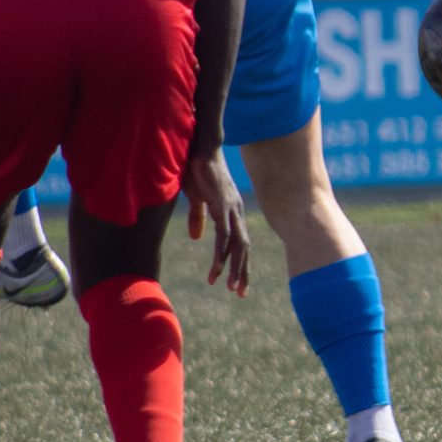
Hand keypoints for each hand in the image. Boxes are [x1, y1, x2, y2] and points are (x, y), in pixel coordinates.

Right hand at [184, 144, 251, 294]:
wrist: (200, 148)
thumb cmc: (198, 170)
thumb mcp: (197, 198)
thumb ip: (198, 217)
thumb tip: (197, 237)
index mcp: (232, 212)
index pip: (240, 243)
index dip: (240, 263)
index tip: (238, 283)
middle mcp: (237, 213)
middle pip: (244, 248)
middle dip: (242, 272)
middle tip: (239, 293)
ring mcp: (231, 209)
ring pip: (237, 246)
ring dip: (233, 268)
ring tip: (228, 287)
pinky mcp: (221, 205)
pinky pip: (223, 235)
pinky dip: (221, 253)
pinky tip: (217, 267)